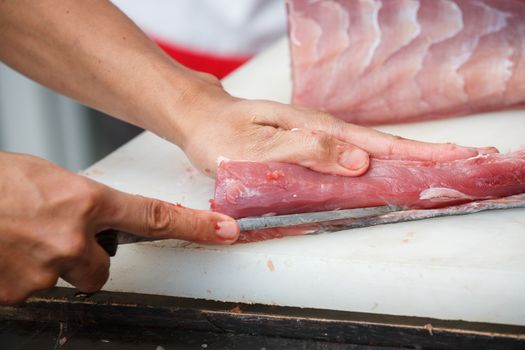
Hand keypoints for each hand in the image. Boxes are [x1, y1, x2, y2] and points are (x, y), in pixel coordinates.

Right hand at [0, 152, 238, 304]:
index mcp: (85, 201)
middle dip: (85, 261)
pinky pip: (32, 291)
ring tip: (18, 240)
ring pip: (65, 281)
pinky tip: (4, 253)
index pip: (155, 217)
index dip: (195, 226)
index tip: (225, 231)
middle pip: (102, 270)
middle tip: (53, 239)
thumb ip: (80, 201)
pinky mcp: (19, 296)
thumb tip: (94, 218)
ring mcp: (44, 271)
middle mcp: (71, 239)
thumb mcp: (45, 178)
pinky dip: (20, 276)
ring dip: (48, 267)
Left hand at [177, 83, 495, 176]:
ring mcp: (316, 140)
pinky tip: (381, 174)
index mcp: (318, 131)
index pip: (377, 144)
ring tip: (433, 169)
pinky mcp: (307, 148)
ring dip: (401, 161)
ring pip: (367, 153)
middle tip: (460, 161)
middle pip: (381, 146)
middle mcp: (322, 134)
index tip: (453, 157)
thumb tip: (361, 161)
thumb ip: (310, 154)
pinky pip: (347, 159)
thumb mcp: (263, 149)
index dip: (416, 153)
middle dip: (421, 155)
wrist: (202, 122)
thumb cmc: (226, 136)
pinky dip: (372, 165)